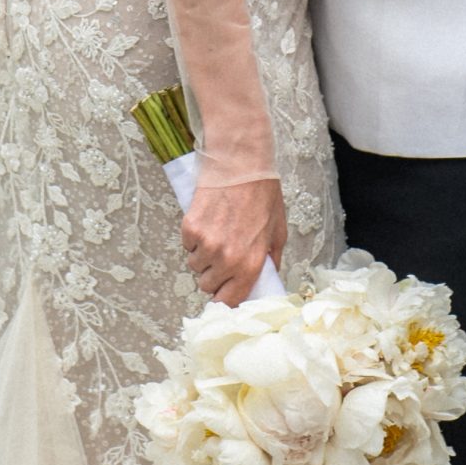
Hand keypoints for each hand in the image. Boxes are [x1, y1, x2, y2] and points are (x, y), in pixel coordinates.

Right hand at [182, 175, 285, 305]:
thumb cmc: (262, 193)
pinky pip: (187, 246)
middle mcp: (226, 260)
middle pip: (207, 286)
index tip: (224, 292)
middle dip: (214, 275)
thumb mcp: (278, 229)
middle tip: (222, 255)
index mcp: (250, 264)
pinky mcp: (190, 228)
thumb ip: (272, 258)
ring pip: (195, 267)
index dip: (225, 298)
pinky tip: (206, 222)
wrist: (240, 164)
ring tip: (216, 234)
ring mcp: (206, 245)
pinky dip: (193, 239)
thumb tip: (266, 274)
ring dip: (203, 257)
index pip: (229, 301)